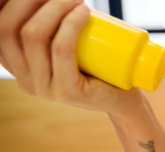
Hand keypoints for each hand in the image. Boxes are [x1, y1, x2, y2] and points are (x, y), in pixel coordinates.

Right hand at [0, 0, 141, 114]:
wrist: (123, 98)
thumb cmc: (97, 65)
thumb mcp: (64, 44)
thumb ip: (47, 26)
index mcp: (17, 66)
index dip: (7, 3)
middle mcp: (24, 80)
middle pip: (8, 28)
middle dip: (29, 0)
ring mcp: (45, 89)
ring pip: (34, 36)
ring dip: (55, 7)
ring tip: (77, 0)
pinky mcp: (68, 92)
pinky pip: (60, 50)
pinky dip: (70, 24)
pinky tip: (83, 11)